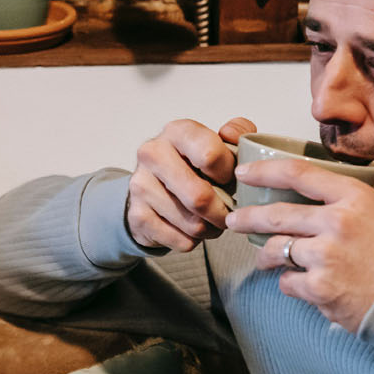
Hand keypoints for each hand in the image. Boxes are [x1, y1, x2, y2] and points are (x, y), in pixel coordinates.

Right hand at [126, 117, 256, 252]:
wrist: (152, 186)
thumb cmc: (192, 165)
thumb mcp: (217, 142)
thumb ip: (237, 132)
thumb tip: (231, 135)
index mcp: (177, 132)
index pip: (211, 155)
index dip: (230, 174)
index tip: (230, 180)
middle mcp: (153, 154)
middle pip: (199, 197)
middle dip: (221, 212)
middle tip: (227, 213)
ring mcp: (141, 185)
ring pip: (193, 224)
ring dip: (210, 229)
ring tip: (209, 220)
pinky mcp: (136, 215)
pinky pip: (181, 241)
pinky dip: (193, 241)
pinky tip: (190, 229)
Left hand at [224, 159, 373, 331]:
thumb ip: (357, 201)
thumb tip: (333, 185)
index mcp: (354, 198)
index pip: (299, 174)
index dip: (265, 172)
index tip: (244, 175)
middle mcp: (337, 222)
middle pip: (276, 214)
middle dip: (247, 218)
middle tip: (233, 220)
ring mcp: (326, 255)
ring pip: (275, 249)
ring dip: (266, 256)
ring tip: (264, 259)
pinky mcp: (320, 287)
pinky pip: (287, 281)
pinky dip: (290, 283)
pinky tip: (303, 285)